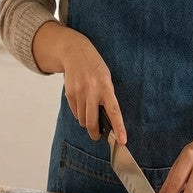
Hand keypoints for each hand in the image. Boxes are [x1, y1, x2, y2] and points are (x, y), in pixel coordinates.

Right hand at [32, 22, 126, 143]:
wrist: (75, 53)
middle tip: (98, 136)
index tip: (122, 140)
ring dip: (87, 123)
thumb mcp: (106, 79)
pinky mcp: (69, 94)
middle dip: (95, 133)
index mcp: (105, 86)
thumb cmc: (95, 67)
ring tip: (90, 116)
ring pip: (82, 120)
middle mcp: (91, 91)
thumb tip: (107, 120)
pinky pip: (75, 112)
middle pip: (92, 122)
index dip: (119, 128)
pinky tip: (82, 105)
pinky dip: (80, 114)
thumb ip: (107, 97)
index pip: (114, 112)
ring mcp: (78, 93)